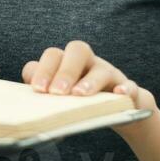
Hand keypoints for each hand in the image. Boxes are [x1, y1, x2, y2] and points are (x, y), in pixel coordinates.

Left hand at [22, 40, 157, 115]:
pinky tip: (120, 95)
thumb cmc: (80, 103)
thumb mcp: (61, 99)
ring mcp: (109, 74)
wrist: (116, 110)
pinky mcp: (127, 89)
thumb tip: (29, 107)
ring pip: (101, 69)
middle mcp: (87, 63)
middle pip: (77, 50)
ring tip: (79, 96)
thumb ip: (45, 97)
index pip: (53, 56)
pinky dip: (126, 89)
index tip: (37, 90)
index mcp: (66, 62)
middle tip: (55, 93)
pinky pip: (130, 85)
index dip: (42, 70)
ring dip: (89, 82)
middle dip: (64, 71)